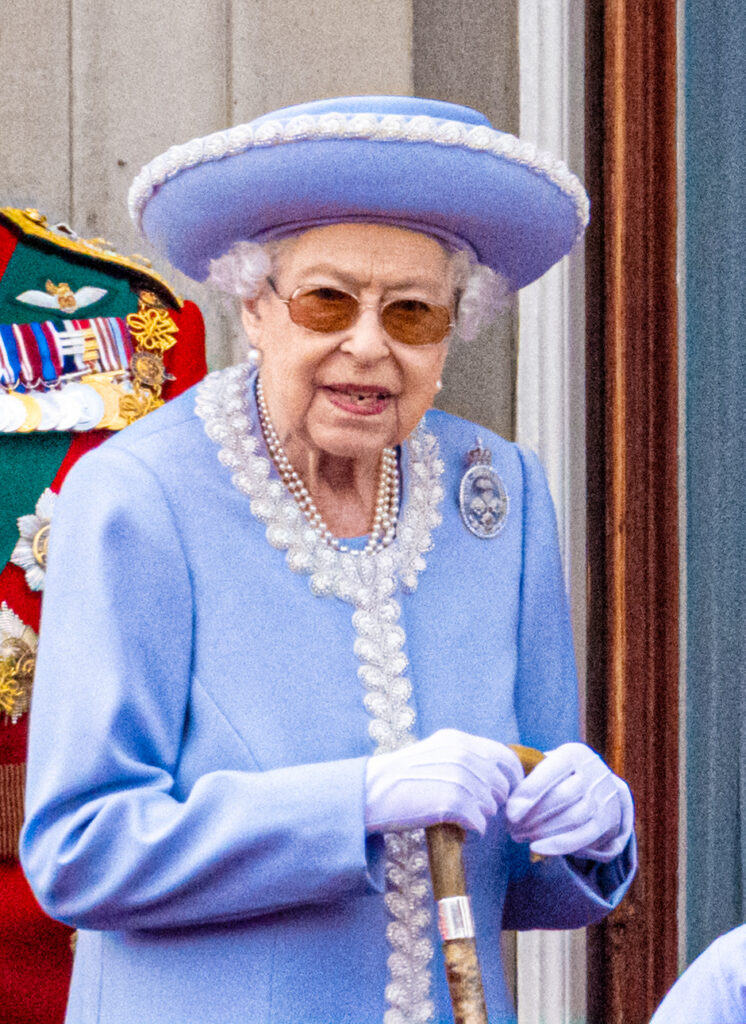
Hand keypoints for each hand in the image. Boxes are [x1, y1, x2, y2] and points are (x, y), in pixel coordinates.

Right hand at [364, 728, 523, 834]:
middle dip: (493, 801)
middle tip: (473, 808)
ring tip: (456, 814)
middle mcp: (462, 754)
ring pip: (491, 806)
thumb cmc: (402, 777)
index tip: (508, 792)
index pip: (505, 757)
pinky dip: (470, 829)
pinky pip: (480, 823)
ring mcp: (458, 777)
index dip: (512, 778)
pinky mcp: (452, 802)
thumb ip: (464, 757)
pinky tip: (454, 824)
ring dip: (479, 815)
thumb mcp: (435, 753)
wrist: (371, 792)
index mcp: (458, 740)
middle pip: (501, 785)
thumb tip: (496, 774)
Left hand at [505, 742, 633, 861]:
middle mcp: (593, 773)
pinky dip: (558, 845)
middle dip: (533, 816)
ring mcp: (603, 798)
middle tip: (511, 828)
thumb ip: (528, 773)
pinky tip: (537, 848)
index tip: (510, 813)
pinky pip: (583, 837)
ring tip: (519, 836)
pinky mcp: (608, 821)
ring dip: (543, 831)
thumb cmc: (560, 775)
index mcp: (574, 754)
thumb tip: (503, 794)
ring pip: (573, 818)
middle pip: (562, 797)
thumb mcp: (548, 764)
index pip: (551, 771)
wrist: (601, 786)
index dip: (529, 792)